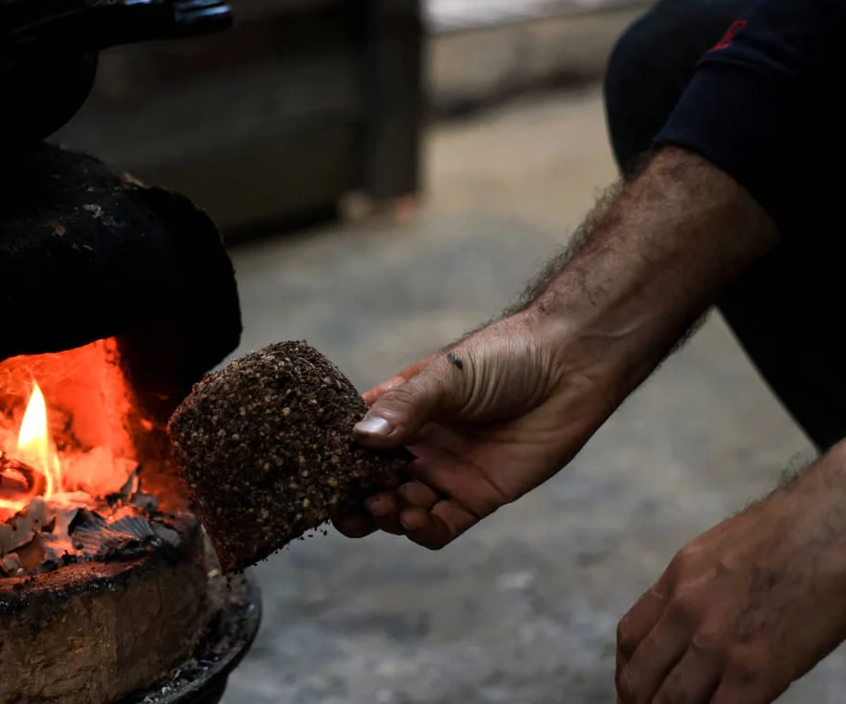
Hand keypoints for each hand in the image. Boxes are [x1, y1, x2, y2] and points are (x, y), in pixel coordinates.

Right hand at [337, 311, 617, 547]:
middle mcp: (417, 446)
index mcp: (400, 412)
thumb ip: (405, 408)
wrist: (570, 366)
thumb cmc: (504, 357)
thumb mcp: (446, 376)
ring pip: (402, 508)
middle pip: (371, 484)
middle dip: (356, 499)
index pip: (353, 442)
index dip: (333, 461)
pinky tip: (416, 520)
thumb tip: (359, 439)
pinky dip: (423, 530)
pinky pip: (442, 526)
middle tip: (352, 505)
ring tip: (391, 505)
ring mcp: (446, 473)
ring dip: (388, 514)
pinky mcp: (478, 497)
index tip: (318, 474)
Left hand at [616, 453, 845, 703]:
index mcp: (676, 581)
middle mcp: (687, 612)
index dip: (626, 671)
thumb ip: (691, 590)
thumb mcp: (713, 553)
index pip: (629, 638)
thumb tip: (679, 628)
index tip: (632, 688)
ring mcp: (719, 644)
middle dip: (640, 702)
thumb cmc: (784, 538)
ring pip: (673, 701)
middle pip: (641, 676)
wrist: (829, 530)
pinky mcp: (757, 669)